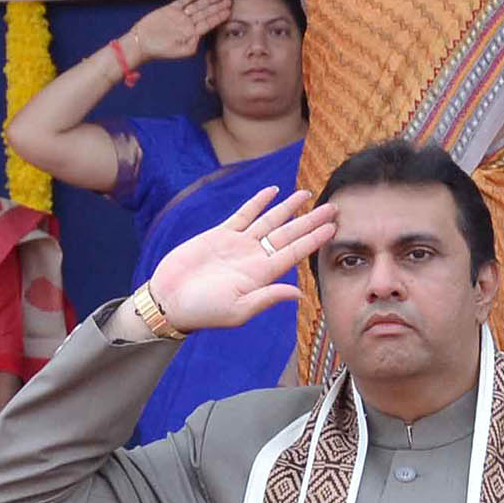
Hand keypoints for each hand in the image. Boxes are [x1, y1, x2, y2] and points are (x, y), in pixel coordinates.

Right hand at [124, 0, 230, 67]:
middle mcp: (188, 24)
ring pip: (197, 6)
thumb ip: (194, 44)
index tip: (229, 11)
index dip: (219, 16)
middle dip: (218, 7)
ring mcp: (180, 16)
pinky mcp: (170, 10)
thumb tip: (202, 37)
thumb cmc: (160, 50)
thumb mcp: (182, 51)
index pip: (209, 23)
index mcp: (193, 34)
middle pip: (206, 13)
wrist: (142, 43)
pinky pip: (183, 1)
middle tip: (229, 1)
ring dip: (207, 1)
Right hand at [144, 185, 336, 333]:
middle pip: (289, 234)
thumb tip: (300, 295)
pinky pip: (243, 215)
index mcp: (262, 275)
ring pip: (270, 221)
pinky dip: (258, 202)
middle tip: (332, 207)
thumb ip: (268, 298)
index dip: (314, 239)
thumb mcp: (238, 309)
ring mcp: (238, 245)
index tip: (333, 227)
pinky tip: (272, 192)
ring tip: (307, 194)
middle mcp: (254, 257)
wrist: (170, 300)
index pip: (294, 253)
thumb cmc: (203, 311)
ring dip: (288, 208)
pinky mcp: (219, 235)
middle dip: (311, 221)